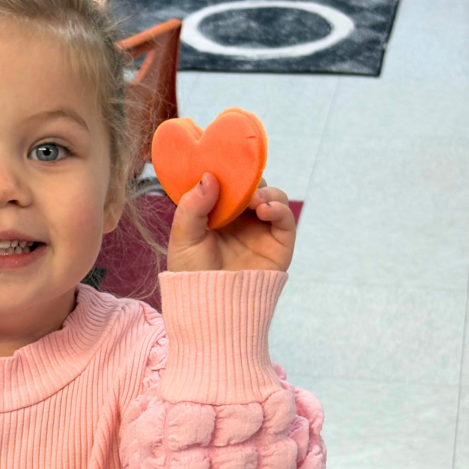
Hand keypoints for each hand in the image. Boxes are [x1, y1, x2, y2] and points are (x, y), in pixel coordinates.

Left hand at [167, 172, 295, 272]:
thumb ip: (192, 205)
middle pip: (252, 186)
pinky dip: (279, 208)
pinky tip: (265, 209)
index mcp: (216, 213)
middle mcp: (240, 219)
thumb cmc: (192, 274)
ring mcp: (260, 230)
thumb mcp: (183, 236)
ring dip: (265, 192)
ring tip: (254, 202)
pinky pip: (285, 219)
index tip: (224, 160)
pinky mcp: (279, 244)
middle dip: (248, 179)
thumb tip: (209, 176)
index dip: (228, 171)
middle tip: (241, 183)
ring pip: (272, 197)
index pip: (227, 183)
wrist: (210, 307)